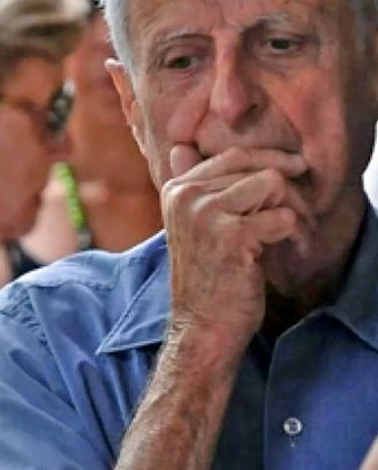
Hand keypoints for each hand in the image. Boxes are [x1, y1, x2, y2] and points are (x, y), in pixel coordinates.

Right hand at [163, 145, 311, 352]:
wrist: (203, 323)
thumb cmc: (208, 275)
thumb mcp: (193, 223)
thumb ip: (193, 184)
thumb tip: (181, 146)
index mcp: (175, 189)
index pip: (233, 156)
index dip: (269, 162)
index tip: (293, 174)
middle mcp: (185, 196)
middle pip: (258, 167)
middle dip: (284, 191)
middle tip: (293, 216)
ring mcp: (204, 214)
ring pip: (272, 183)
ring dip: (289, 209)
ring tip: (284, 234)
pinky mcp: (230, 235)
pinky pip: (282, 216)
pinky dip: (290, 235)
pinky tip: (280, 252)